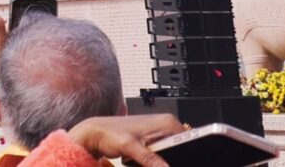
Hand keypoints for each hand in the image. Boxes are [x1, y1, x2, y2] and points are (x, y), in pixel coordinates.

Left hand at [63, 114, 187, 166]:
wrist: (95, 134)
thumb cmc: (109, 133)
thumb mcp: (131, 147)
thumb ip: (150, 159)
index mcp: (166, 122)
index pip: (189, 141)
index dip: (187, 155)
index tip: (178, 162)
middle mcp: (165, 126)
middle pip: (180, 149)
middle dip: (171, 159)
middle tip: (151, 160)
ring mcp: (159, 135)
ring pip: (170, 155)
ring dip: (160, 161)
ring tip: (140, 158)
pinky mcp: (152, 143)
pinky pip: (161, 156)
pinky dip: (155, 162)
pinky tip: (139, 160)